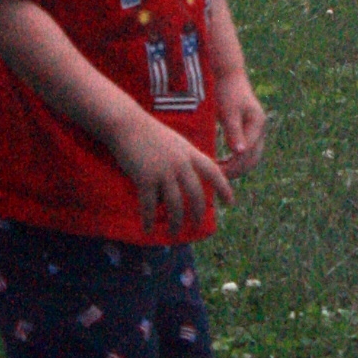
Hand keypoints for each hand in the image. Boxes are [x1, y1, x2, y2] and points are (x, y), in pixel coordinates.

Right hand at [110, 112, 235, 237]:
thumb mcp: (174, 141)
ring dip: (175, 221)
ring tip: (174, 233)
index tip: (230, 203)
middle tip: (197, 225)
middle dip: (197, 213)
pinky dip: (149, 219)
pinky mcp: (145, 178)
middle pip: (195, 194)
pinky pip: (150, 205)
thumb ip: (184, 157)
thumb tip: (189, 177)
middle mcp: (181, 164)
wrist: (126, 123)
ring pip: (175, 204)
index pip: (213, 172)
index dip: (224, 188)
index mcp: (189, 152)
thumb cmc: (148, 131)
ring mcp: (163, 172)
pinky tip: (148, 228)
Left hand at [216, 71, 266, 179]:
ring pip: (251, 157)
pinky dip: (235, 160)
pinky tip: (221, 163)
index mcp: (257, 125)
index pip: (247, 154)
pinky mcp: (249, 131)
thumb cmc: (227, 92)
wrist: (230, 77)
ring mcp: (256, 131)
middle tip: (218, 177)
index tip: (216, 171)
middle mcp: (260, 130)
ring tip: (219, 173)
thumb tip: (240, 153)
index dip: (233, 166)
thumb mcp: (228, 112)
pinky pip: (245, 151)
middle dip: (237, 171)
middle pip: (253, 159)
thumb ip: (234, 132)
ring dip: (237, 168)